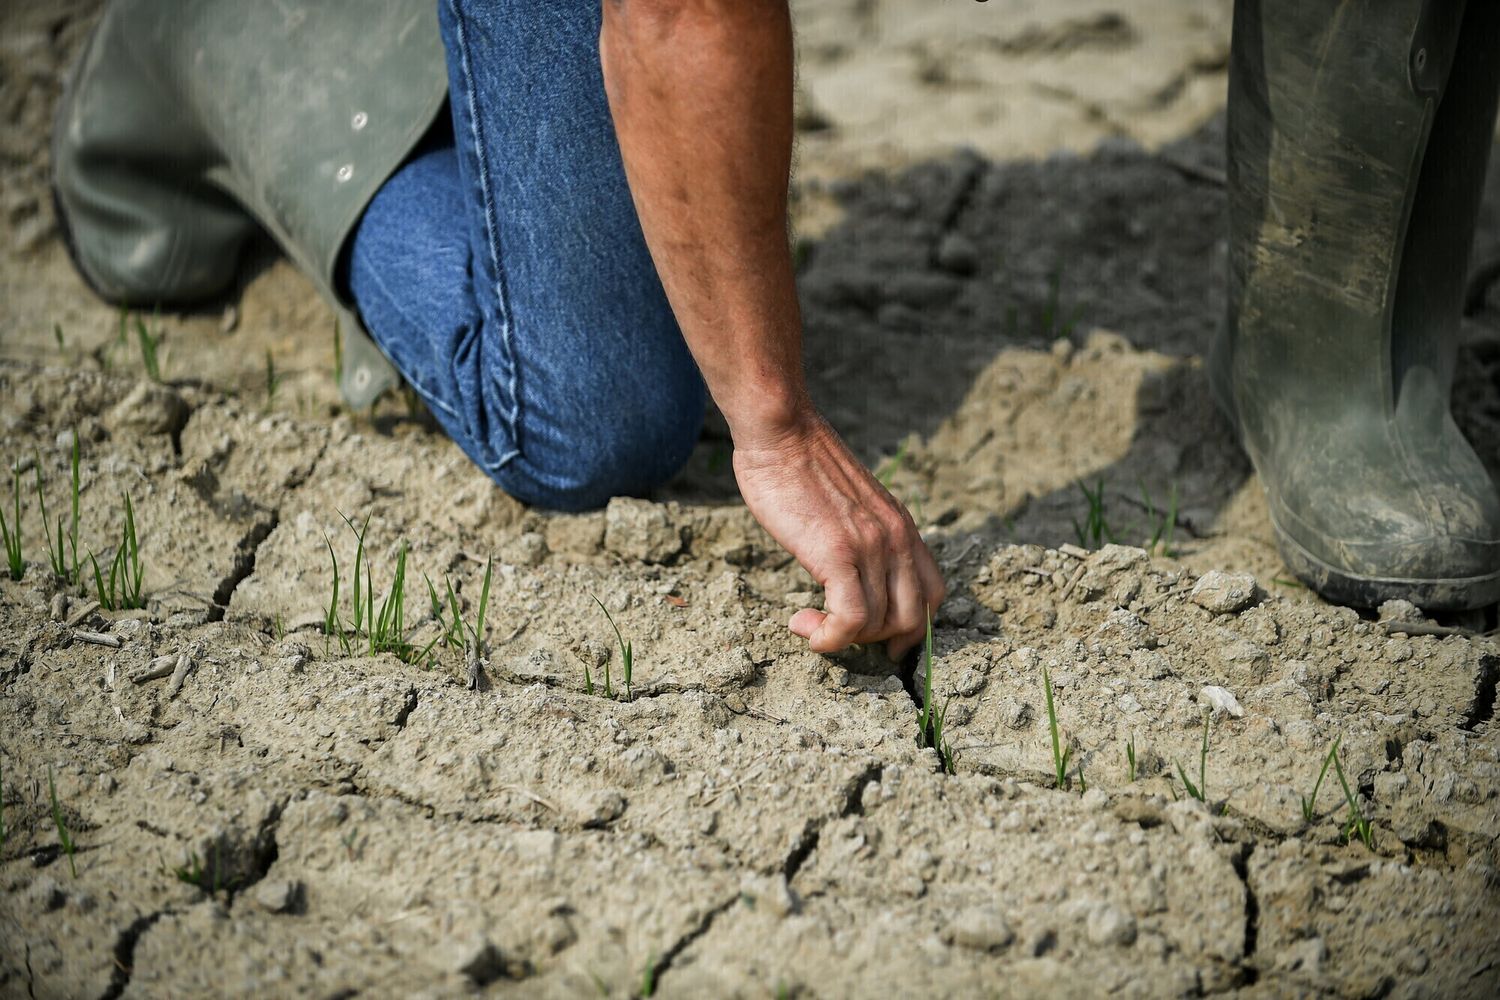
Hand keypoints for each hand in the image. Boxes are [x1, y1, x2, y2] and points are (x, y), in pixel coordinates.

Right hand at [732, 408, 945, 658]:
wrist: (781, 431)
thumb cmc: (800, 463)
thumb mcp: (851, 503)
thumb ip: (863, 533)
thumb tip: (850, 569)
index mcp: (901, 527)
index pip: (934, 593)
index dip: (913, 628)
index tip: (883, 642)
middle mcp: (896, 538)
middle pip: (913, 618)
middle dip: (876, 640)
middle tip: (837, 632)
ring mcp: (871, 546)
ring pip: (878, 623)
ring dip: (842, 639)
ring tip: (807, 624)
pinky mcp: (838, 553)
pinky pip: (850, 619)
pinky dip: (830, 638)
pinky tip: (804, 628)